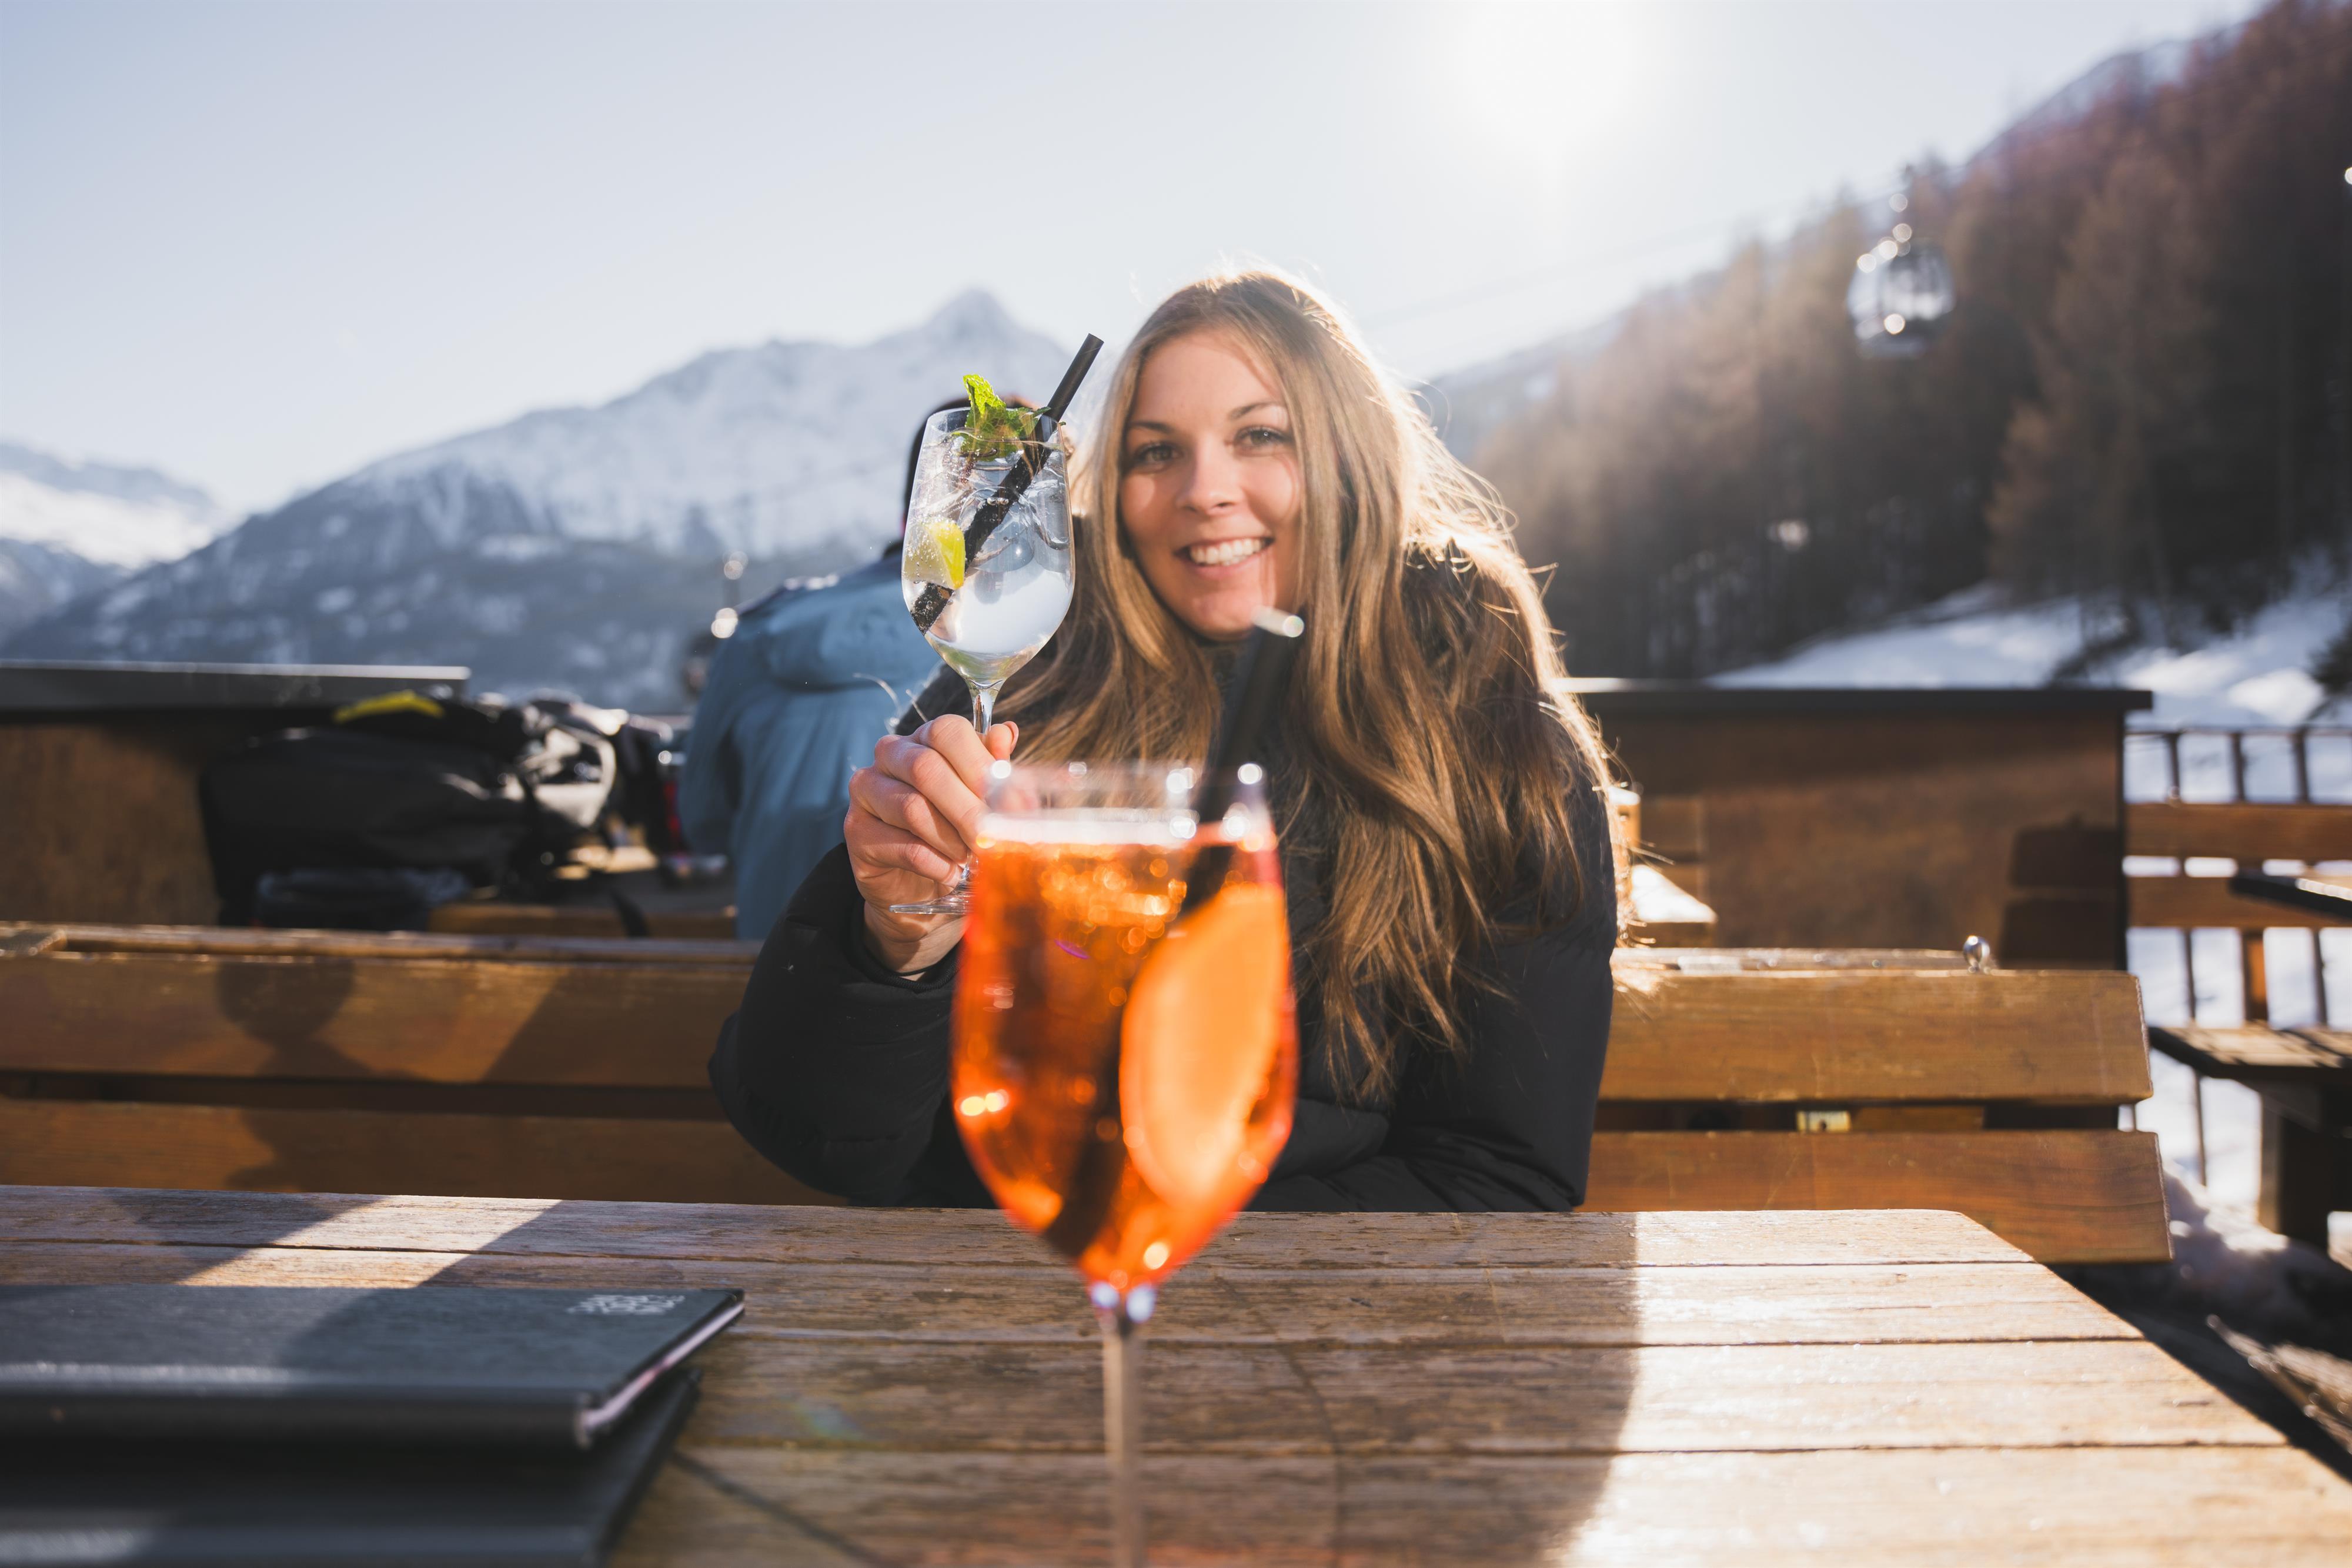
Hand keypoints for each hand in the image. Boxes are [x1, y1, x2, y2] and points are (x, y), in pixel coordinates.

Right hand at [845, 714, 1016, 972]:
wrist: (917, 884)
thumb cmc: (953, 831)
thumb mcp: (980, 798)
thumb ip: (993, 767)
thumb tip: (1006, 733)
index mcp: (924, 738)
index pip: (947, 731)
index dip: (980, 765)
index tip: (1008, 802)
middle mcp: (890, 755)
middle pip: (926, 768)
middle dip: (967, 809)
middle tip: (991, 838)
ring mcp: (867, 790)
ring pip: (912, 809)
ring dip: (950, 840)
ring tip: (968, 858)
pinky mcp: (856, 831)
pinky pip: (902, 846)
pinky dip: (935, 864)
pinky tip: (951, 874)